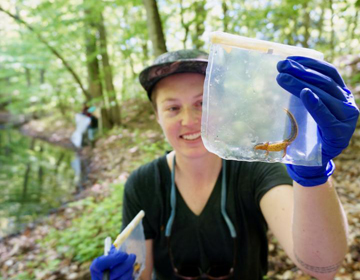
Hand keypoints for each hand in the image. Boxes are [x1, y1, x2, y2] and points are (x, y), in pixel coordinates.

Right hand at [90, 245, 135, 279]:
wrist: (106, 276)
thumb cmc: (108, 263)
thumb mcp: (107, 256)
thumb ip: (112, 251)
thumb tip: (120, 243)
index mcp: (95, 268)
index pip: (100, 264)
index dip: (114, 259)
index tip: (125, 254)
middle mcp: (99, 279)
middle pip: (115, 273)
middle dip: (127, 263)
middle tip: (133, 256)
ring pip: (123, 278)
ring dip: (129, 268)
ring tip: (130, 262)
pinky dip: (130, 275)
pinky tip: (129, 270)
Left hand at [277, 56, 358, 185]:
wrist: (312, 161)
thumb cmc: (306, 131)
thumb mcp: (305, 108)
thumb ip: (303, 92)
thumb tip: (283, 71)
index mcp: (341, 94)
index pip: (329, 73)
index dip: (310, 63)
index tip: (290, 58)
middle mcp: (348, 103)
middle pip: (325, 82)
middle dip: (301, 71)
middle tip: (281, 66)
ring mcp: (346, 119)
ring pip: (324, 95)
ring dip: (301, 84)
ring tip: (282, 78)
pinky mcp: (338, 133)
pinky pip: (326, 116)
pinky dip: (316, 104)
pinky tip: (305, 94)